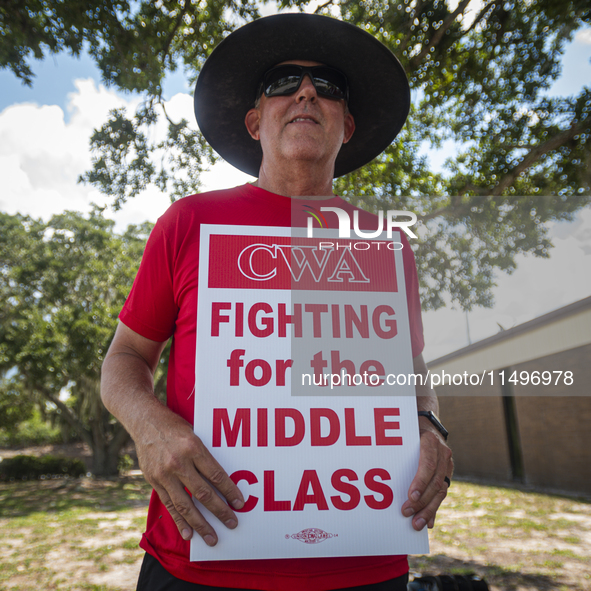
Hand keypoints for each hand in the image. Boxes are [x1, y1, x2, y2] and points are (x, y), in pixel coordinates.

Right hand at [136, 410, 244, 546]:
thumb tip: (223, 479)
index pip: (216, 475)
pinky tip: (189, 534)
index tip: (240, 503)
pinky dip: (179, 521)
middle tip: (232, 523)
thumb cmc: (176, 427)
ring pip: (186, 504)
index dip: (230, 491)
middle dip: (220, 511)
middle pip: (203, 493)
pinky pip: (169, 505)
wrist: (146, 421)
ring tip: (212, 537)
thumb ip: (205, 456)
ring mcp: (165, 474)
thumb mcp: (195, 435)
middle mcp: (179, 463)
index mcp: (194, 448)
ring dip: (200, 523)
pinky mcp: (154, 481)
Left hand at [401, 427, 452, 530]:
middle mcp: (443, 453)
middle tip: (406, 513)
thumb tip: (378, 469)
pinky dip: (434, 509)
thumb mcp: (404, 435)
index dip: (420, 481)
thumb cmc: (409, 431)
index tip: (410, 496)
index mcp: (430, 441)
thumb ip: (398, 449)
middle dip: (421, 501)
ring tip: (416, 524)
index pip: (427, 464)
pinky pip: (442, 494)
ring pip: (441, 491)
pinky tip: (428, 523)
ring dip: (428, 510)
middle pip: (434, 481)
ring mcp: (447, 464)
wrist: (428, 425)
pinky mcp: (447, 474)